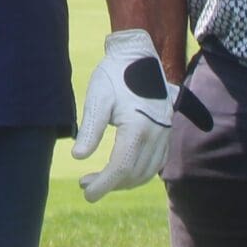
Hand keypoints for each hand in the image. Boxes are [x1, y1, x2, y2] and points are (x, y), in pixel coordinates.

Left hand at [73, 28, 175, 201]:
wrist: (138, 53)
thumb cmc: (114, 74)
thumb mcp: (97, 98)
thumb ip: (90, 129)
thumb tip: (79, 157)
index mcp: (139, 127)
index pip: (121, 168)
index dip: (103, 184)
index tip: (86, 193)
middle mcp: (157, 133)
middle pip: (134, 174)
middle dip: (110, 185)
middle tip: (85, 184)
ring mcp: (165, 132)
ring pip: (147, 172)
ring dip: (124, 182)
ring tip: (99, 179)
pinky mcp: (167, 130)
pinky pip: (156, 162)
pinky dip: (139, 172)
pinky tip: (121, 170)